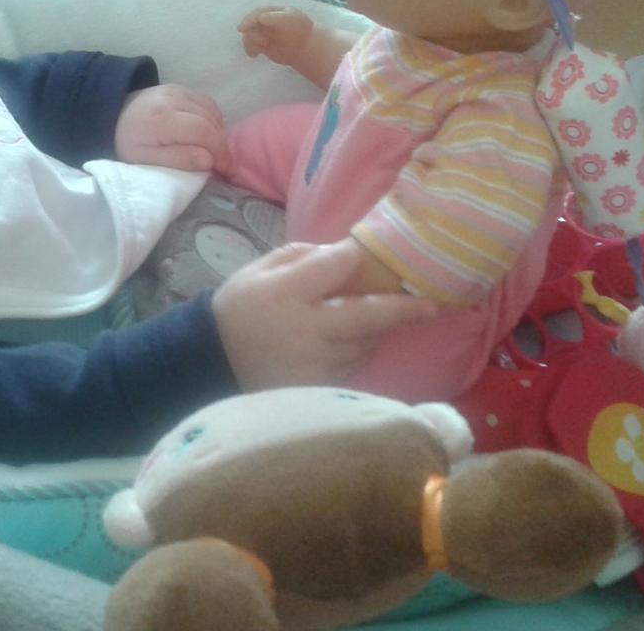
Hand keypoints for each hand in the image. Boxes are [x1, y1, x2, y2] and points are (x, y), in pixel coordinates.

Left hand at [116, 84, 227, 171]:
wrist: (112, 114)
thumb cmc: (127, 142)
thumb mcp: (145, 160)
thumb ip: (178, 160)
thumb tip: (208, 161)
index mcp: (163, 119)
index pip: (204, 132)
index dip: (220, 151)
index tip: (226, 169)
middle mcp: (174, 99)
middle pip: (211, 121)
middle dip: (220, 145)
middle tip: (221, 165)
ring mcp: (179, 90)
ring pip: (212, 111)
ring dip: (217, 132)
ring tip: (211, 150)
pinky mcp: (181, 88)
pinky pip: (207, 103)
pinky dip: (212, 119)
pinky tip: (205, 133)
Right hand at [210, 240, 438, 390]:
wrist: (211, 361)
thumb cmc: (240, 308)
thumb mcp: (261, 269)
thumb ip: (304, 257)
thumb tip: (347, 254)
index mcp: (286, 293)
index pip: (335, 268)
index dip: (355, 258)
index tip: (370, 254)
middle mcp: (304, 331)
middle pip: (365, 317)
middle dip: (402, 309)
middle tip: (432, 305)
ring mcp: (314, 366)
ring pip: (364, 345)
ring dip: (375, 331)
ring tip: (371, 319)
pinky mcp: (317, 389)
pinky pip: (353, 367)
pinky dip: (357, 353)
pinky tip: (346, 344)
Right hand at [238, 6, 314, 67]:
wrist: (305, 46)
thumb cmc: (299, 30)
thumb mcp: (288, 19)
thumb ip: (273, 17)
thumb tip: (259, 18)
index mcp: (271, 11)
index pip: (256, 14)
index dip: (248, 20)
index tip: (241, 29)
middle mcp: (264, 21)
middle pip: (249, 25)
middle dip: (251, 33)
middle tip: (262, 42)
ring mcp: (263, 32)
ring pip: (248, 35)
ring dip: (251, 42)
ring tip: (261, 48)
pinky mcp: (262, 45)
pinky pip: (250, 46)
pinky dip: (250, 50)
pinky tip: (254, 55)